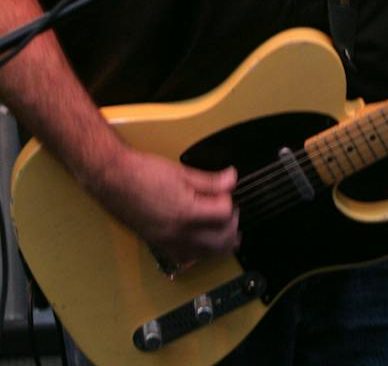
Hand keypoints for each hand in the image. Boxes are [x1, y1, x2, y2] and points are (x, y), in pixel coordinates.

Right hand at [91, 149, 239, 266]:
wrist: (112, 179)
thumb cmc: (142, 173)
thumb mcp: (183, 172)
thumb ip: (211, 180)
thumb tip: (232, 180)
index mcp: (186, 213)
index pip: (224, 215)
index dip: (229, 202)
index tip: (226, 194)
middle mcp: (177, 233)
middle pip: (220, 241)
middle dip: (231, 227)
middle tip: (232, 213)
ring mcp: (166, 241)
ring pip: (204, 255)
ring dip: (219, 245)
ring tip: (226, 232)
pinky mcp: (157, 244)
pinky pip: (184, 257)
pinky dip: (198, 253)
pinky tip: (202, 242)